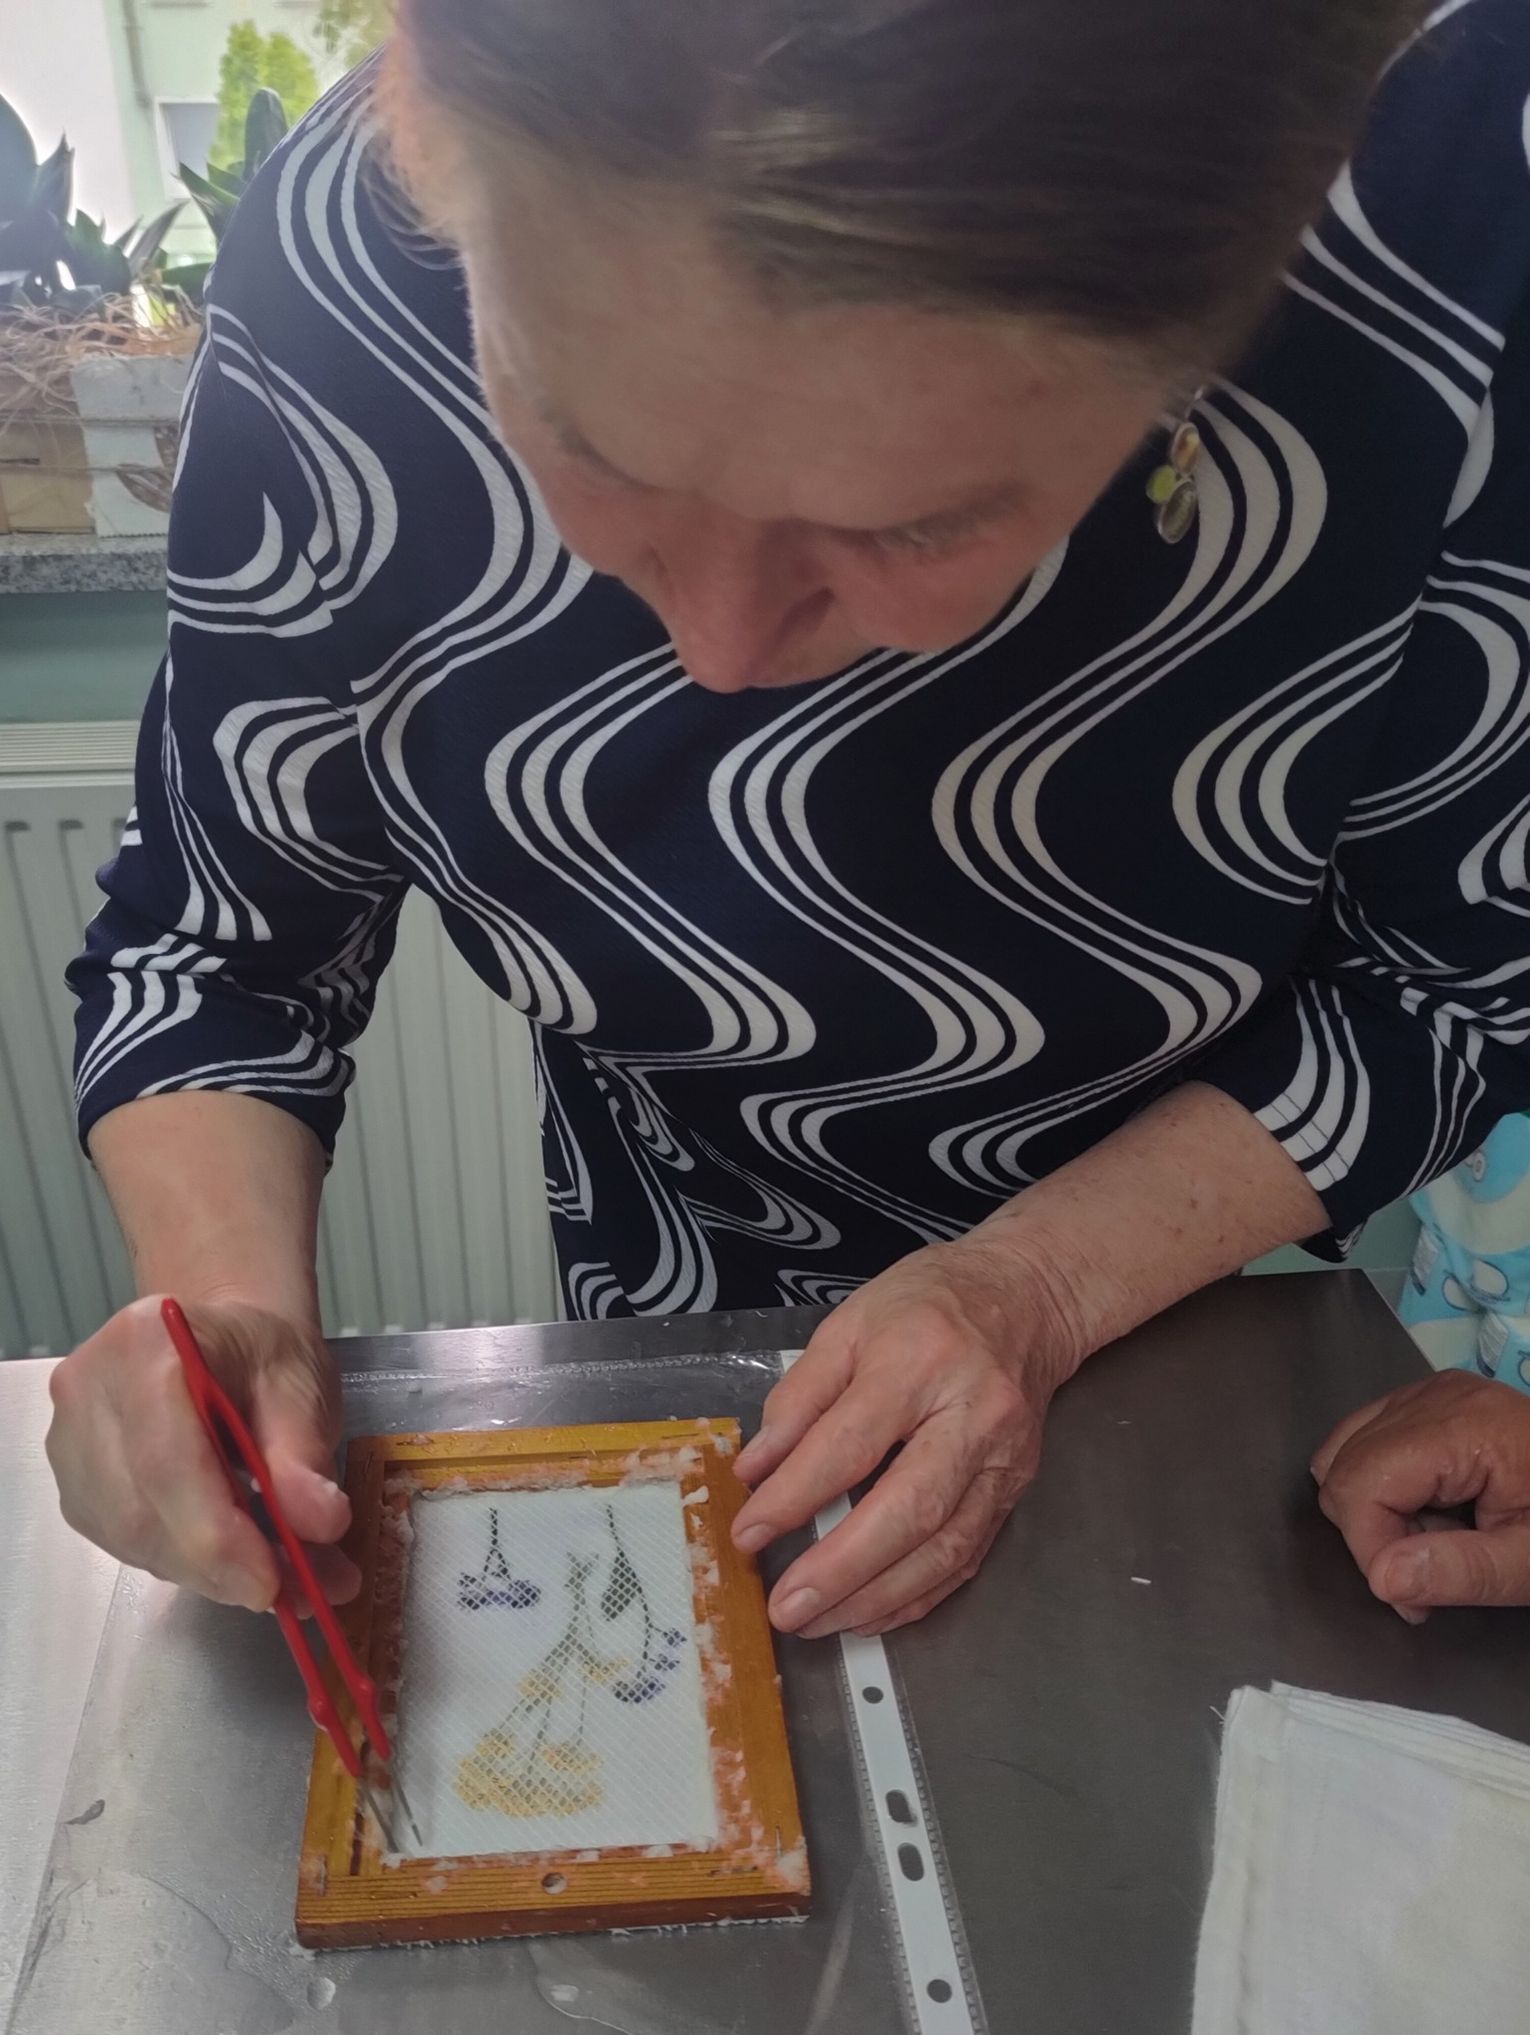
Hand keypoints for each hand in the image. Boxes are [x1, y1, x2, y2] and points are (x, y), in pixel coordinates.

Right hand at [47, 1293, 357, 1610]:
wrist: (223, 1338)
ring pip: (125, 1536)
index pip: (167, 1460)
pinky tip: (223, 1553)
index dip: (215, 1534)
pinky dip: (177, 1559)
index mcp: (146, 1344)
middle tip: (281, 1590)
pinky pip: (117, 1539)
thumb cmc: (262, 1353)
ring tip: (266, 1571)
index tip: (269, 1583)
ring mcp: (67, 1436)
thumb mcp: (302, 1389)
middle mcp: (87, 1389)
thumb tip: (321, 1524)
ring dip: (198, 1570)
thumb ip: (305, 1458)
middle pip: (138, 1509)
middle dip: (213, 1565)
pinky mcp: (71, 1478)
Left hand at [731, 1234, 1083, 1637]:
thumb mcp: (848, 1325)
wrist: (1027, 1299)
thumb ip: (799, 1398)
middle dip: (841, 1569)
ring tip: (818, 1622)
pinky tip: (870, 1612)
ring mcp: (1001, 1461)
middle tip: (787, 1608)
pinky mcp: (1015, 1490)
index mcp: (919, 1362)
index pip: (850, 1444)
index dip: (795, 1497)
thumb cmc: (927, 1304)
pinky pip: (965, 1558)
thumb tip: (755, 1471)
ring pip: (943, 1548)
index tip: (748, 1534)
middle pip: (908, 1509)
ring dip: (876, 1597)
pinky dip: (916, 1595)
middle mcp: (971, 1417)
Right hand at [1312, 1370, 1529, 1619]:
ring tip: (1431, 1537)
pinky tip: (1427, 1507)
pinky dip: (1379, 1484)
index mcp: (1461, 1426)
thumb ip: (1463, 1572)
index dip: (1372, 1550)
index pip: (1360, 1485)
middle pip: (1343, 1468)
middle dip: (1373, 1533)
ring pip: (1342, 1453)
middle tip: (1431, 1571)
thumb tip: (1380, 1578)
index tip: (1416, 1602)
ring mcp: (1425, 1392)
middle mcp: (1431, 1397)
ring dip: (1372, 1509)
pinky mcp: (1425, 1401)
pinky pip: (1364, 1439)